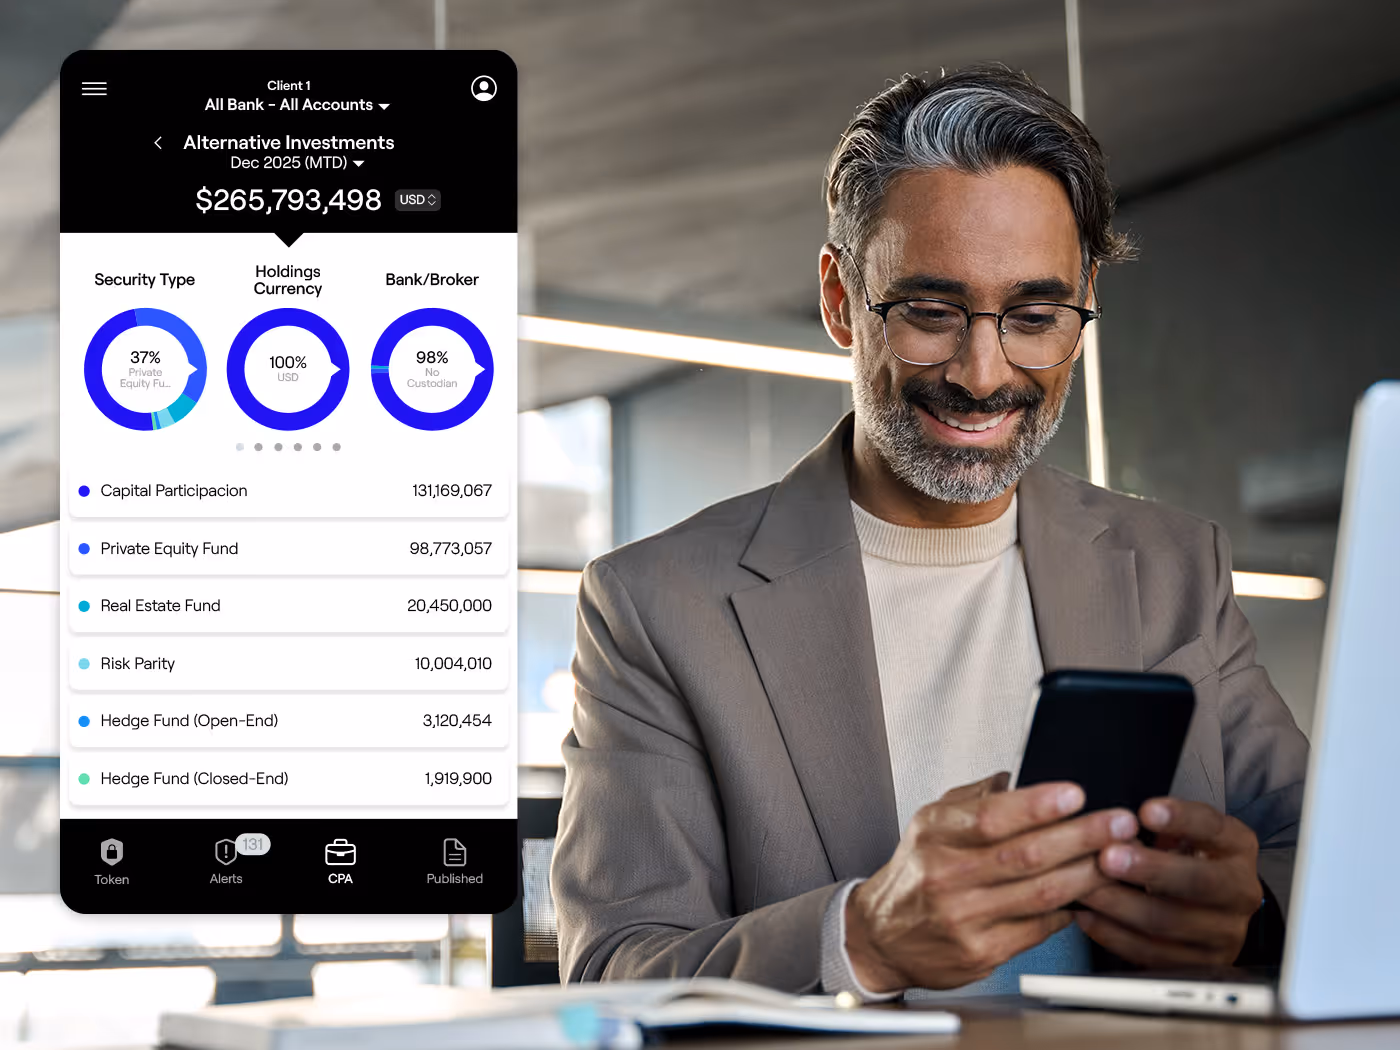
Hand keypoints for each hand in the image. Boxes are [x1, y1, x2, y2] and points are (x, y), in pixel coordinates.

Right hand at [844, 772, 1138, 992]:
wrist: (882, 935)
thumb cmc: (915, 875)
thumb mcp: (929, 823)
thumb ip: (972, 798)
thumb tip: (1015, 778)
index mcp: (935, 835)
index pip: (990, 817)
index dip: (1037, 805)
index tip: (1075, 794)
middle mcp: (946, 876)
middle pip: (1025, 854)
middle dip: (1081, 836)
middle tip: (1119, 823)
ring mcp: (963, 918)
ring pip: (1039, 892)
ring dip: (1086, 873)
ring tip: (1116, 857)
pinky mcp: (980, 953)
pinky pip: (1038, 928)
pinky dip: (1067, 909)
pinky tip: (1086, 895)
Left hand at [1076, 798, 1261, 967]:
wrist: (1214, 909)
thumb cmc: (1190, 859)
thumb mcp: (1185, 831)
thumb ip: (1159, 824)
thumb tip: (1115, 824)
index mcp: (1237, 848)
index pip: (1214, 828)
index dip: (1181, 819)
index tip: (1146, 811)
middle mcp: (1241, 891)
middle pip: (1198, 882)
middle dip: (1148, 869)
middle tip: (1108, 857)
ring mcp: (1226, 932)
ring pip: (1168, 921)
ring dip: (1120, 904)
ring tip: (1086, 886)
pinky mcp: (1203, 963)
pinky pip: (1153, 952)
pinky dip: (1114, 934)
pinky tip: (1089, 916)